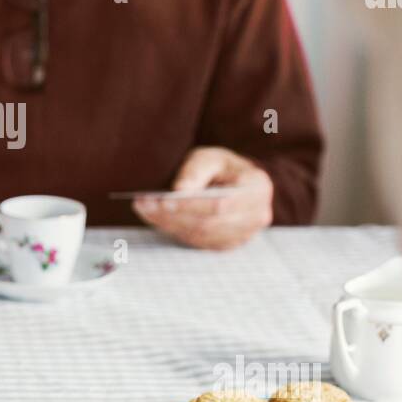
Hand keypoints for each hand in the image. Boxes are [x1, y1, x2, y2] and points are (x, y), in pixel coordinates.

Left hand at [133, 146, 273, 249]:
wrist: (234, 182)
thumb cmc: (222, 166)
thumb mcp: (210, 157)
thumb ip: (195, 171)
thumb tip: (179, 191)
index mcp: (258, 188)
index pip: (222, 203)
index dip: (192, 205)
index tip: (164, 200)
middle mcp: (256, 215)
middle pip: (210, 223)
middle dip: (173, 215)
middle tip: (143, 204)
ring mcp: (244, 234)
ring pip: (202, 235)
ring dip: (169, 224)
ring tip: (144, 209)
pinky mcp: (228, 244)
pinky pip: (199, 242)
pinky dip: (174, 231)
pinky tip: (156, 218)